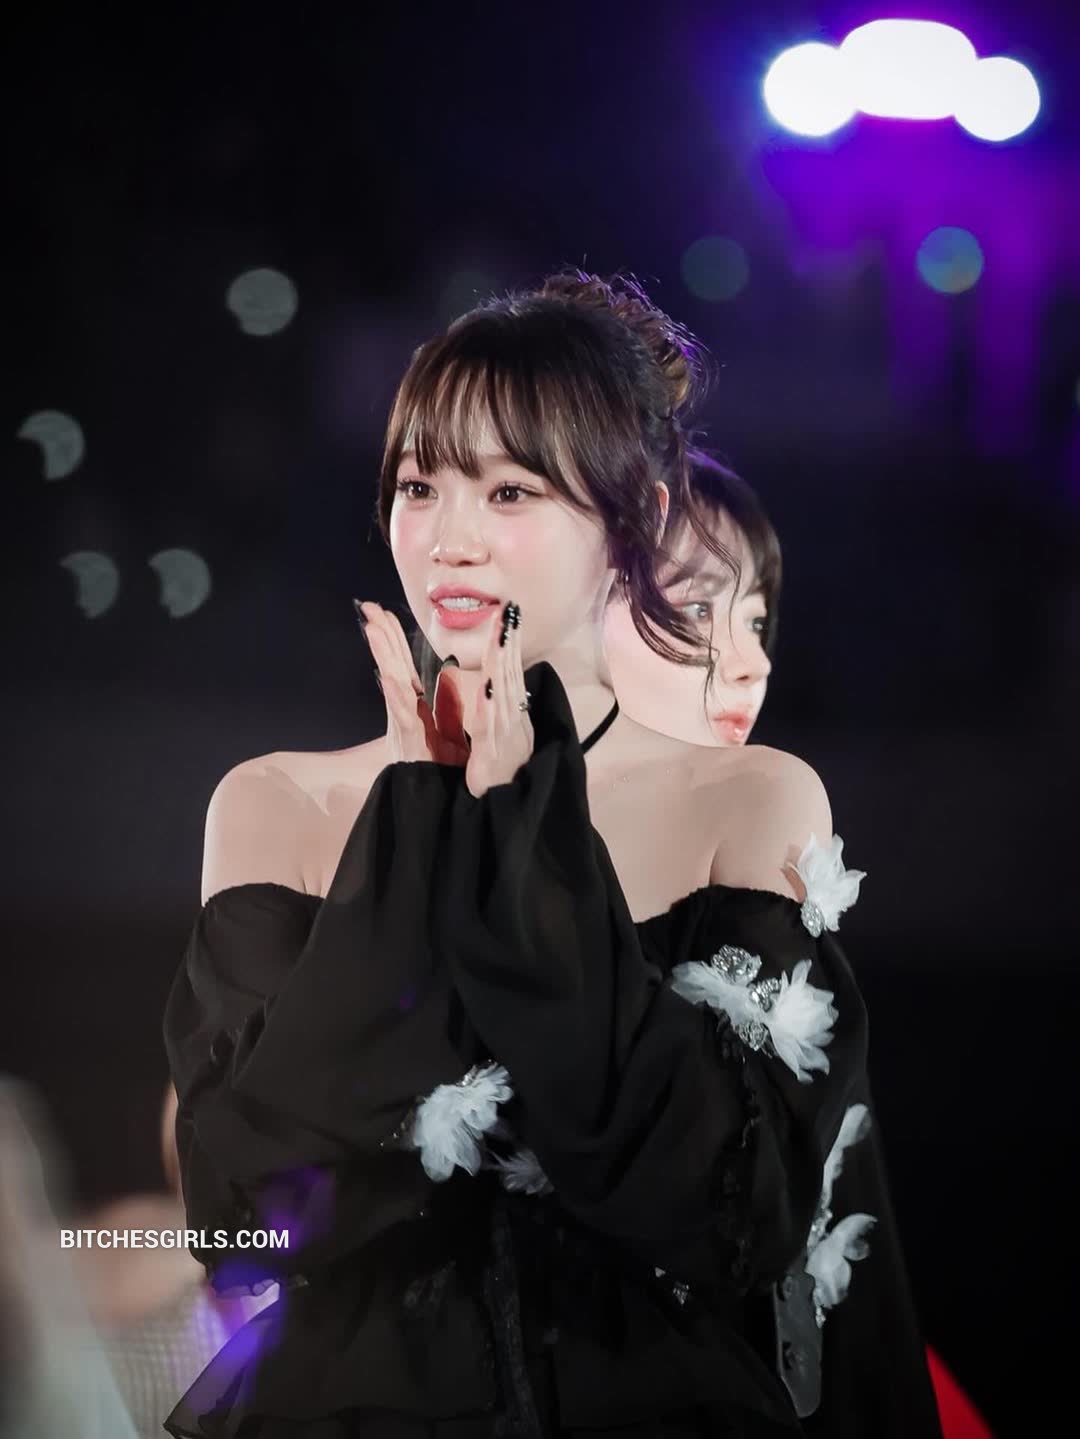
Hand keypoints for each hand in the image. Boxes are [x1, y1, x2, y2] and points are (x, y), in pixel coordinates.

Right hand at [358, 602, 469, 766]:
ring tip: (372, 629)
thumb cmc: (444, 767)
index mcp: (416, 707)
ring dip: (383, 657)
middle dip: (381, 637)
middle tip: (367, 608)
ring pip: (393, 684)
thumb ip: (444, 703)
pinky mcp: (409, 744)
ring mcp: (404, 727)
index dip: (394, 639)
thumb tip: (446, 674)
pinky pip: (402, 716)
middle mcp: (405, 713)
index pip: (403, 665)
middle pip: (393, 666)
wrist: (440, 801)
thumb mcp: (447, 728)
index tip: (384, 612)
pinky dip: (395, 695)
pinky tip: (388, 676)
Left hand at [463, 601, 534, 798]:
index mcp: (511, 714)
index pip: (510, 671)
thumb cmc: (501, 773)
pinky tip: (487, 686)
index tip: (509, 614)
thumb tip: (497, 680)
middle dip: (509, 642)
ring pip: (504, 694)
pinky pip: (489, 727)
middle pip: (511, 675)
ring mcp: (505, 736)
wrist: (504, 809)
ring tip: (502, 636)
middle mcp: (513, 720)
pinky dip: (489, 706)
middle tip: (510, 611)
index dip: (510, 643)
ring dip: (503, 664)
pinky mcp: (492, 755)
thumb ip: (497, 706)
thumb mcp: (500, 734)